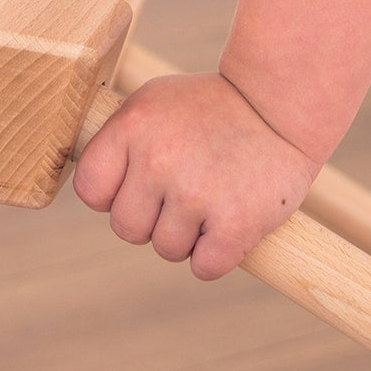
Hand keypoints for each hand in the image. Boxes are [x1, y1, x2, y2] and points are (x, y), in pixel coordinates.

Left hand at [73, 73, 320, 279]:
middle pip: (126, 228)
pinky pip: (204, 267)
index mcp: (132, 127)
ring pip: (166, 249)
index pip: (90, 190)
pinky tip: (228, 224)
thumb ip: (117, 142)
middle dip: (150, 220)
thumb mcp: (152, 103)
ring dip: (187, 237)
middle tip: (181, 193)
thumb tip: (92, 191)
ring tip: (210, 200)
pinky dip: (216, 255)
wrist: (280, 105)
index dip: (111, 195)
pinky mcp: (236, 222)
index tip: (137, 186)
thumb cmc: (210, 107)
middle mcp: (158, 160)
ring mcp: (197, 193)